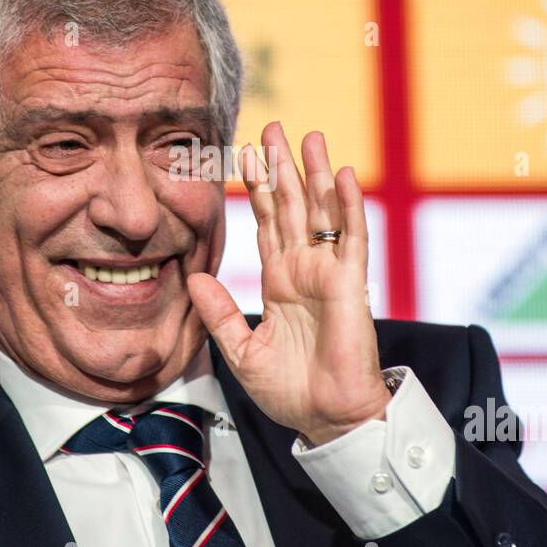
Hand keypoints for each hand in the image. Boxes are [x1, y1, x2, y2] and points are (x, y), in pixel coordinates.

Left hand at [187, 121, 388, 446]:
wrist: (326, 419)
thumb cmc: (290, 390)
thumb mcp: (240, 350)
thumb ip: (219, 314)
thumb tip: (194, 278)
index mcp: (279, 280)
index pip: (265, 223)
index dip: (256, 189)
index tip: (246, 154)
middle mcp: (303, 269)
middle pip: (291, 205)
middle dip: (282, 167)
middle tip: (272, 127)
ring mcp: (328, 272)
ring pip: (322, 211)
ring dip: (317, 173)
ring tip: (309, 135)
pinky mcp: (350, 284)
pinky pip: (351, 238)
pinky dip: (349, 206)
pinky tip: (345, 174)